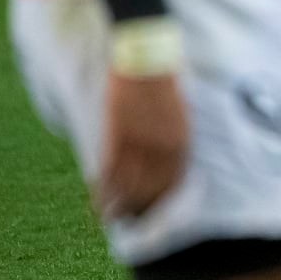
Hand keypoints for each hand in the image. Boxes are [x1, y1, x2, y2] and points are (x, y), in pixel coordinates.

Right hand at [97, 74, 189, 219]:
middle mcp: (163, 146)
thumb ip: (176, 135)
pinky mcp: (116, 134)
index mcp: (182, 140)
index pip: (175, 181)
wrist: (145, 58)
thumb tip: (172, 155)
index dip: (164, 200)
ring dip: (120, 205)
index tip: (156, 212)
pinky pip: (109, 170)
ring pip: (129, 185)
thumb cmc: (164, 81)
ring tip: (112, 218)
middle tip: (132, 221)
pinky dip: (103, 188)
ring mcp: (139, 141)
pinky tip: (98, 199)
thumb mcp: (180, 111)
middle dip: (143, 208)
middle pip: (153, 188)